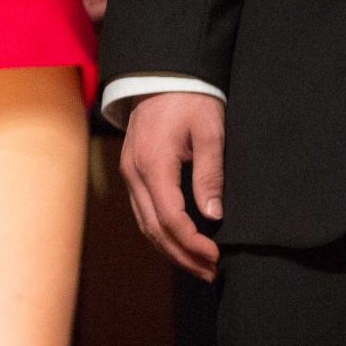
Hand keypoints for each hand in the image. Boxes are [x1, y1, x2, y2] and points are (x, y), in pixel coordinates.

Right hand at [120, 91, 223, 278]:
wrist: (161, 73)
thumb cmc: (189, 99)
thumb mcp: (208, 132)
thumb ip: (210, 173)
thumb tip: (213, 215)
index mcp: (153, 163)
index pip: (170, 218)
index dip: (192, 243)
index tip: (216, 256)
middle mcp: (134, 172)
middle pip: (153, 228)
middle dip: (182, 255)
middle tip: (210, 271)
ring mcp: (129, 171)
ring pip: (144, 223)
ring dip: (169, 248)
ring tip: (197, 264)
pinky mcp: (131, 170)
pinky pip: (141, 210)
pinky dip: (159, 232)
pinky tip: (177, 241)